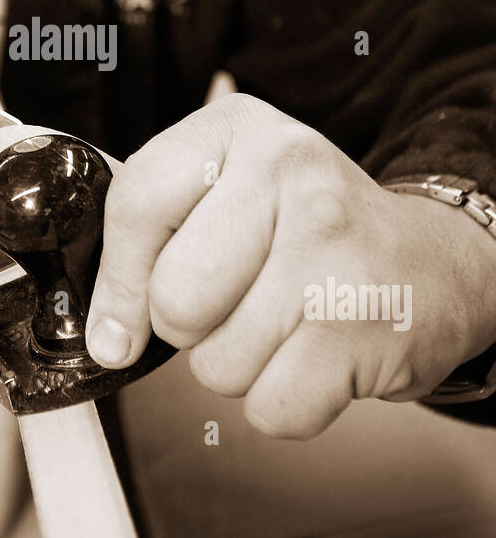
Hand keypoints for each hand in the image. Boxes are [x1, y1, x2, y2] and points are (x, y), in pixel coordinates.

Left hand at [82, 94, 495, 437]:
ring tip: (283, 321)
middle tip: (233, 302)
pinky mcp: (363, 328)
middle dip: (186, 326)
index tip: (120, 318)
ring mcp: (331, 251)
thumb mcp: (227, 193)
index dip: (117, 280)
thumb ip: (151, 239)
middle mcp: (289, 174)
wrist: (431, 263)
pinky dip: (283, 401)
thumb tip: (106, 337)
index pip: (137, 203)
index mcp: (238, 129)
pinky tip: (312, 354)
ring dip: (238, 364)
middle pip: (173, 299)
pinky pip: (270, 408)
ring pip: (217, 365)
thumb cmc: (310, 230)